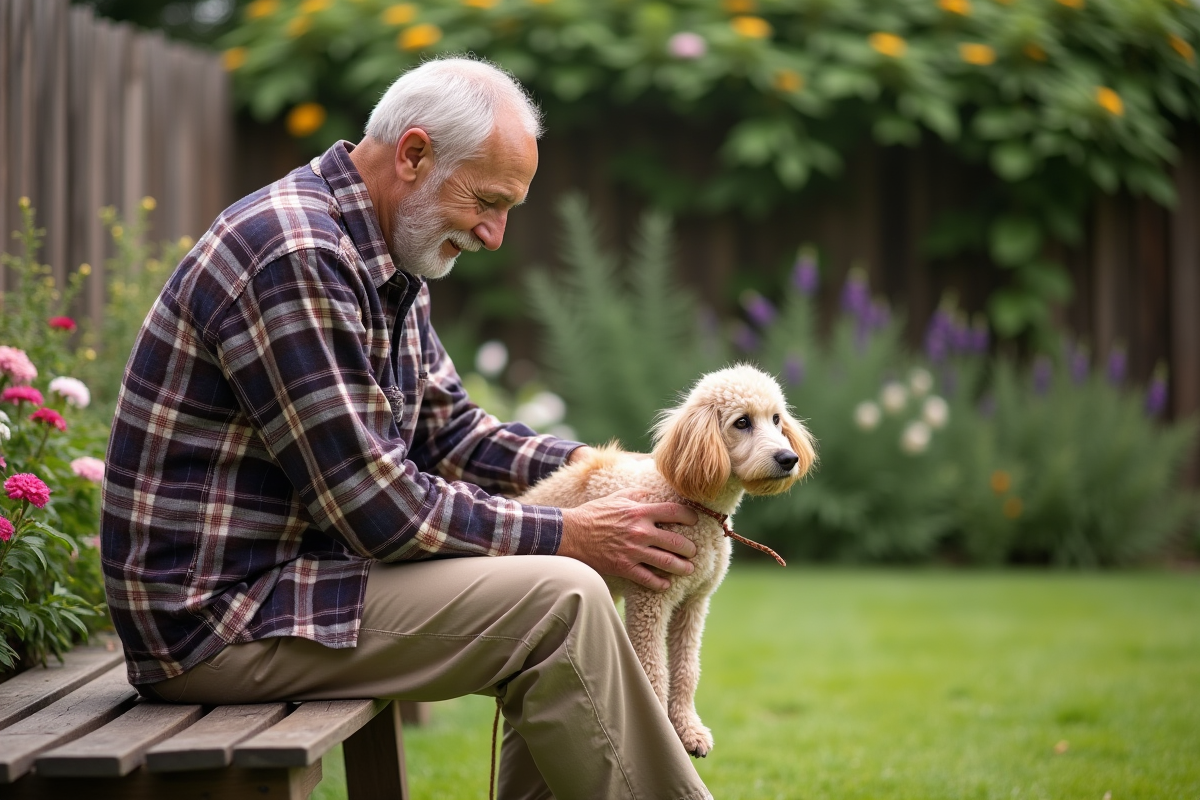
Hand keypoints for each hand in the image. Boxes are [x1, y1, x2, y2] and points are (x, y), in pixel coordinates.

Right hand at [558, 489, 698, 590]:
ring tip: (688, 569)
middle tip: (693, 551)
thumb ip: (636, 495)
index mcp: (640, 512)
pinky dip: (660, 584)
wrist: (571, 534)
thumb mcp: (615, 497)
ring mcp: (633, 551)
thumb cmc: (593, 514)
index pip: (674, 512)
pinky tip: (665, 584)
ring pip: (667, 562)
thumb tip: (650, 493)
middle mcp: (640, 531)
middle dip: (690, 548)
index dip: (689, 516)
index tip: (694, 521)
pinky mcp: (624, 567)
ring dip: (682, 567)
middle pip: (676, 541)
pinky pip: (648, 579)